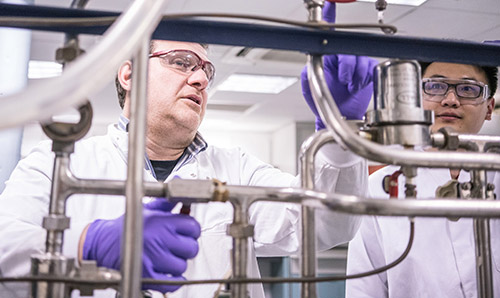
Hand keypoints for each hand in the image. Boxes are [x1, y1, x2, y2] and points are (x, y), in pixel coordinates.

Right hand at [83, 199, 200, 292]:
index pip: (193, 227)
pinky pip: (173, 282)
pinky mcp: (148, 276)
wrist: (103, 244)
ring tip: (167, 257)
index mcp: (161, 222)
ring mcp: (153, 259)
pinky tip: (165, 270)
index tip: (185, 232)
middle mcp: (158, 239)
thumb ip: (168, 201)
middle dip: (186, 247)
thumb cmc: (127, 226)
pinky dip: (172, 279)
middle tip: (177, 245)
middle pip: (192, 248)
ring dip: (177, 263)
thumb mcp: (148, 209)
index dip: (191, 230)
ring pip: (182, 266)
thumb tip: (180, 182)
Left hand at [301, 2, 376, 129]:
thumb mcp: (308, 85)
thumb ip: (306, 70)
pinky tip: (357, 85)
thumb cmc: (323, 99)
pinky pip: (370, 67)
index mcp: (327, 54)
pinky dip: (364, 78)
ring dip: (356, 75)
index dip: (330, 14)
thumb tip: (308, 57)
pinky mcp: (368, 69)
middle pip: (350, 47)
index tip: (330, 1)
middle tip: (343, 79)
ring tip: (349, 85)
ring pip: (361, 58)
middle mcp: (342, 55)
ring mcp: (356, 61)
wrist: (338, 114)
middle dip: (348, 65)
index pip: (329, 30)